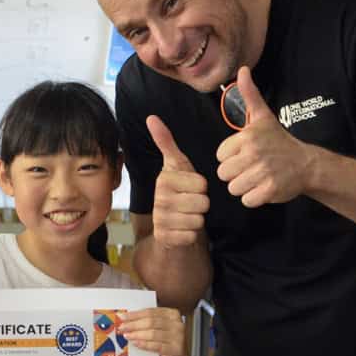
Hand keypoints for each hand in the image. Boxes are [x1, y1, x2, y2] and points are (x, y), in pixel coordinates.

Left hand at [117, 307, 189, 355]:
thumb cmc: (165, 341)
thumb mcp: (159, 327)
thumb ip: (147, 321)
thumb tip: (126, 319)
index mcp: (172, 314)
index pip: (150, 312)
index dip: (135, 314)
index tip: (122, 317)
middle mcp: (177, 324)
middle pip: (151, 322)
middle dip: (134, 324)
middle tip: (122, 327)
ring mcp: (177, 337)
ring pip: (152, 333)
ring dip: (137, 334)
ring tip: (127, 335)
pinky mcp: (175, 349)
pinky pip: (156, 346)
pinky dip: (144, 344)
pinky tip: (135, 343)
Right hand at [146, 116, 208, 247]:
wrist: (169, 225)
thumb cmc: (178, 191)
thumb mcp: (176, 165)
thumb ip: (166, 142)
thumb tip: (152, 117)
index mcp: (164, 179)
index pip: (202, 184)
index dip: (202, 188)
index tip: (191, 189)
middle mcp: (159, 199)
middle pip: (202, 203)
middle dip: (202, 205)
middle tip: (190, 204)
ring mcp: (160, 220)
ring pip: (198, 220)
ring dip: (197, 220)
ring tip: (187, 216)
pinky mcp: (164, 238)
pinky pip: (192, 236)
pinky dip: (191, 235)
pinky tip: (183, 229)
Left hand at [215, 66, 313, 207]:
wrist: (306, 163)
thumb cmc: (278, 141)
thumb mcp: (262, 116)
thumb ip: (249, 94)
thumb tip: (243, 70)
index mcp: (247, 137)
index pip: (220, 157)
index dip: (231, 158)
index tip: (246, 154)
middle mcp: (254, 154)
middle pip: (224, 174)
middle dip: (236, 174)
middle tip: (252, 167)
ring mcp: (262, 173)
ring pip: (234, 189)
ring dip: (244, 187)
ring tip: (258, 177)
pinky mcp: (269, 190)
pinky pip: (247, 200)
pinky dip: (254, 198)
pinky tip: (264, 187)